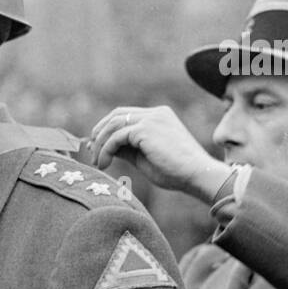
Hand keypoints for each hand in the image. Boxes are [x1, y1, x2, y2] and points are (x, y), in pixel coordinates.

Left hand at [89, 106, 230, 201]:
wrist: (197, 175)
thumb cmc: (175, 171)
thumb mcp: (145, 157)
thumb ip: (126, 148)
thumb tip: (103, 147)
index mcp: (158, 116)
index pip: (125, 115)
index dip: (107, 129)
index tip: (96, 147)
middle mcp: (155, 113)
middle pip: (116, 115)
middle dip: (100, 132)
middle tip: (91, 152)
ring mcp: (151, 119)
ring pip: (113, 125)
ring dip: (100, 144)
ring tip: (97, 162)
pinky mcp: (145, 129)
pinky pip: (116, 137)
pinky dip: (106, 150)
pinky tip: (104, 164)